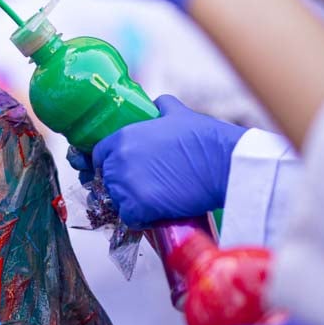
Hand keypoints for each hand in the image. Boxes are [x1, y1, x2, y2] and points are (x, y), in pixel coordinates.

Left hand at [93, 95, 245, 227]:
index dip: (111, 165)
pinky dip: (140, 220)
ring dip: (131, 204)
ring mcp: (126, 184)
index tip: (126, 172)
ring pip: (116, 200)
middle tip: (143, 190)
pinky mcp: (138, 206)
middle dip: (121, 186)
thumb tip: (159, 103)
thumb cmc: (205, 139)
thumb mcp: (179, 114)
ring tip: (153, 202)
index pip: (99, 155)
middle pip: (106, 180)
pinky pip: (129, 218)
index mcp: (122, 138)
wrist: (224, 164)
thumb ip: (162, 107)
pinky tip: (156, 214)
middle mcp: (118, 160)